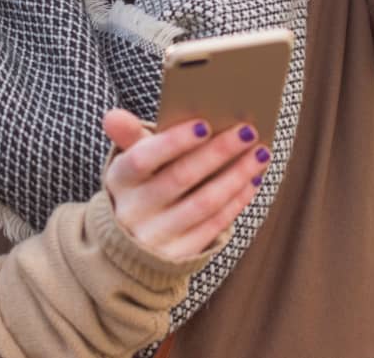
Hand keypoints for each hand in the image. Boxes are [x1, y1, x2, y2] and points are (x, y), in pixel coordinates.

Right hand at [102, 108, 270, 260]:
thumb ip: (129, 136)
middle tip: (248, 131)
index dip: (173, 142)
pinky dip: (236, 200)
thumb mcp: (129, 162)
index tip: (205, 124)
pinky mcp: (178, 256)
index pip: (142, 158)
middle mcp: (133, 211)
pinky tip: (253, 179)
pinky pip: (213, 225)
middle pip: (180, 178)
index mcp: (120, 180)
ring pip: (203, 203)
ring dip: (236, 175)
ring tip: (260, 153)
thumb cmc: (141, 185)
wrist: (130, 244)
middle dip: (218, 152)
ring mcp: (155, 237)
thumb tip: (113, 116)